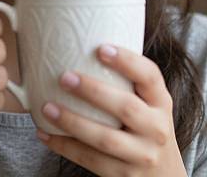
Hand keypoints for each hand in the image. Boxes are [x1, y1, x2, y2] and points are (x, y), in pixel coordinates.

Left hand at [36, 44, 187, 176]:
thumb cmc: (146, 128)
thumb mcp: (149, 105)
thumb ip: (127, 82)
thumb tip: (80, 45)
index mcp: (161, 102)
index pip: (150, 77)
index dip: (128, 61)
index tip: (101, 48)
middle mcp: (157, 128)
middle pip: (126, 107)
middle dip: (93, 91)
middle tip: (64, 77)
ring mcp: (143, 156)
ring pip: (105, 139)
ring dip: (73, 122)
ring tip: (47, 107)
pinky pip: (91, 161)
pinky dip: (64, 146)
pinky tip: (44, 133)